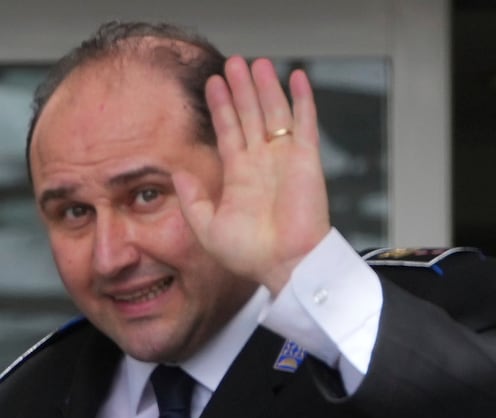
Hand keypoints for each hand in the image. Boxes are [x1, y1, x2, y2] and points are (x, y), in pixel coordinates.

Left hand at [174, 56, 330, 295]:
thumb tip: (178, 172)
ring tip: (256, 63)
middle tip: (234, 63)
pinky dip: (302, 99)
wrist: (286, 265)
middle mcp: (263, 164)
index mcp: (240, 177)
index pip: (230, 131)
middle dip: (242, 89)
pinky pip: (305, 124)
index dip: (221, 106)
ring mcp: (285, 160)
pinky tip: (296, 77)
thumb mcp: (206, 227)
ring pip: (274, 113)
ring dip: (266, 87)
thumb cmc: (251, 255)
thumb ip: (191, 199)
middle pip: (251, 115)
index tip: (212, 83)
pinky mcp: (306, 161)